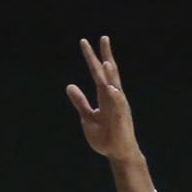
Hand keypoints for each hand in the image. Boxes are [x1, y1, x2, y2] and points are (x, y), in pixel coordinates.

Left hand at [66, 37, 141, 162]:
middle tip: (102, 38)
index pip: (97, 72)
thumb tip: (69, 85)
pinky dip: (115, 97)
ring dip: (111, 74)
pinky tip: (110, 88)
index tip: (84, 42)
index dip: (91, 57)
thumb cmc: (105, 136)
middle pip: (108, 73)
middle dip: (105, 56)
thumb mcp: (87, 117)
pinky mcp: (122, 118)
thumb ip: (80, 102)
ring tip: (105, 61)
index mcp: (104, 96)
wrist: (117, 153)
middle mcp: (113, 97)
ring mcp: (119, 106)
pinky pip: (119, 105)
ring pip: (115, 85)